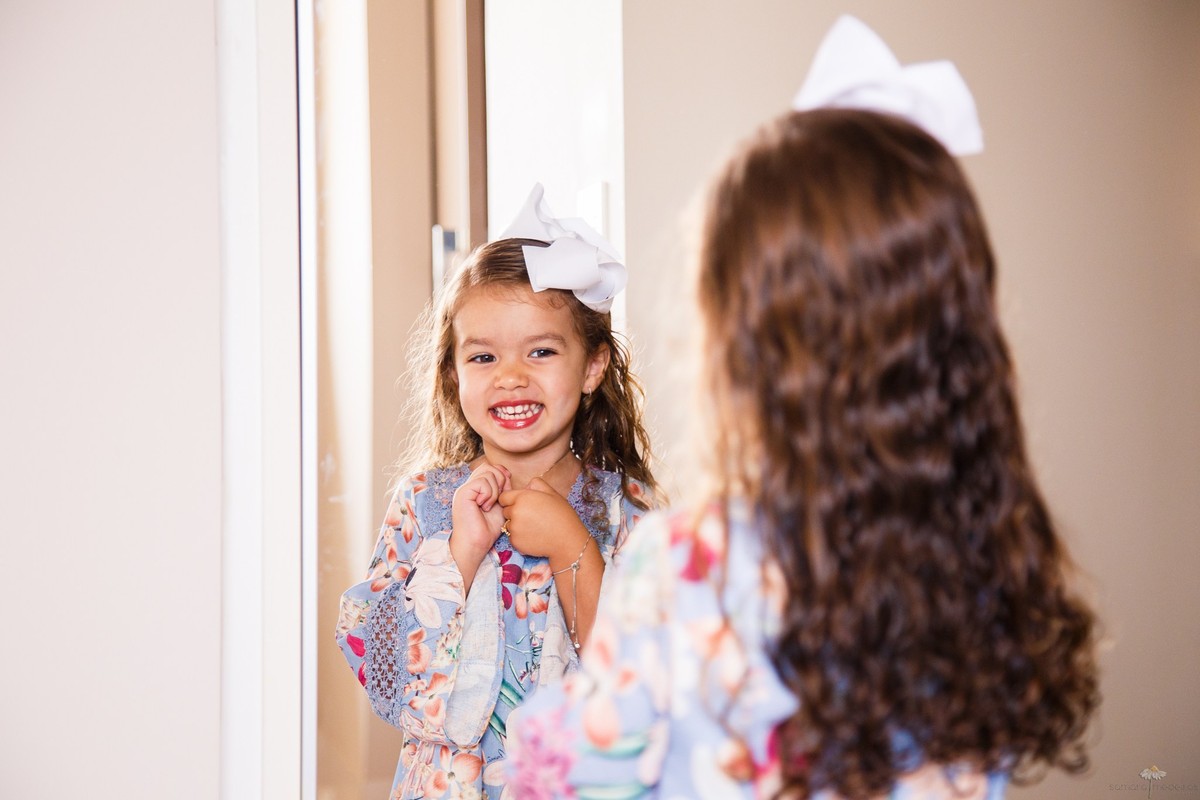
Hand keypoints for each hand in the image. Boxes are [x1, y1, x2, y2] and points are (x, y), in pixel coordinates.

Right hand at [451, 463, 510, 590]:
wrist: (476, 543)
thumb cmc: (487, 529)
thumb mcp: (500, 505)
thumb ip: (503, 490)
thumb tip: (507, 475)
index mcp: (475, 488)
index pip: (489, 467)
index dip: (501, 473)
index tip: (507, 488)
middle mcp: (468, 486)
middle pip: (488, 466)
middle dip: (500, 479)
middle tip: (499, 498)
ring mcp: (464, 488)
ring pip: (487, 472)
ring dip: (495, 489)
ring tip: (490, 505)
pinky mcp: (463, 493)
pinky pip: (482, 482)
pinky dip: (489, 494)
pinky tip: (485, 506)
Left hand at [498, 477, 589, 563]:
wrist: (567, 540)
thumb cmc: (562, 516)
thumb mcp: (552, 493)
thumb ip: (537, 484)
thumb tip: (526, 486)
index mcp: (523, 497)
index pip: (503, 497)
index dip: (511, 500)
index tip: (520, 504)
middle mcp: (515, 512)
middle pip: (505, 511)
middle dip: (514, 512)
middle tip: (531, 517)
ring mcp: (514, 528)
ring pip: (508, 524)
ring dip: (517, 525)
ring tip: (534, 527)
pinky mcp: (515, 542)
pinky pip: (512, 537)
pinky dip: (520, 537)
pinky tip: (534, 536)